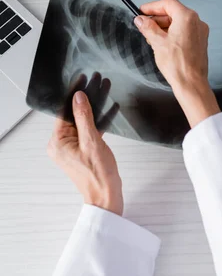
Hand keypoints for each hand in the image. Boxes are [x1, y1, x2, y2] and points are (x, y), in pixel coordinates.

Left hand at [48, 74, 122, 215]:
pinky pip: (89, 129)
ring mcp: (73, 147)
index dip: (74, 95)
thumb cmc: (98, 175)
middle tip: (97, 80)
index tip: (83, 80)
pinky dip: (98, 120)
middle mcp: (62, 144)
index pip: (64, 112)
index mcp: (57, 142)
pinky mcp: (84, 149)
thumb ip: (84, 117)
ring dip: (94, 106)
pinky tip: (109, 108)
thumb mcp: (91, 141)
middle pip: (74, 114)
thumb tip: (78, 97)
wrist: (107, 196)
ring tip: (104, 88)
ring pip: (83, 120)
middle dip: (87, 98)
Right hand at [133, 0, 220, 127]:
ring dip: (164, 27)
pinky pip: (184, 31)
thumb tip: (141, 20)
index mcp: (187, 18)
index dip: (153, 6)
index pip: (168, 4)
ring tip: (151, 37)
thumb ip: (148, 27)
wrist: (191, 83)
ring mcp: (200, 32)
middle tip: (144, 25)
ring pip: (178, 22)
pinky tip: (162, 43)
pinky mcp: (200, 42)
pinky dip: (172, 33)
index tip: (142, 11)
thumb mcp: (157, 42)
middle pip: (174, 12)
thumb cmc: (178, 64)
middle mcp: (196, 22)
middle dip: (157, 18)